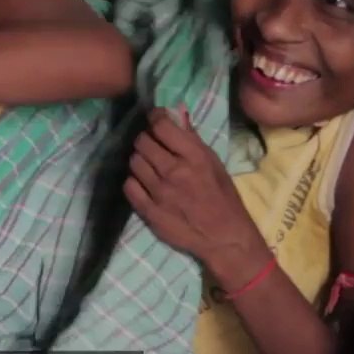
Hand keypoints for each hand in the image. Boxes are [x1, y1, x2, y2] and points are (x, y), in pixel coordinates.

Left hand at [123, 107, 253, 258]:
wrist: (223, 237)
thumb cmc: (223, 197)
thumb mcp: (214, 163)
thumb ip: (192, 139)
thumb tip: (176, 115)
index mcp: (194, 156)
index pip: (161, 126)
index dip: (155, 118)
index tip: (155, 120)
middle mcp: (174, 171)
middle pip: (142, 142)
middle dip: (146, 140)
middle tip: (152, 146)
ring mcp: (159, 192)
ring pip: (134, 162)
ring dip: (140, 160)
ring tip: (150, 166)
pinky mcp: (149, 210)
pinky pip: (129, 186)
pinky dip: (134, 182)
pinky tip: (144, 184)